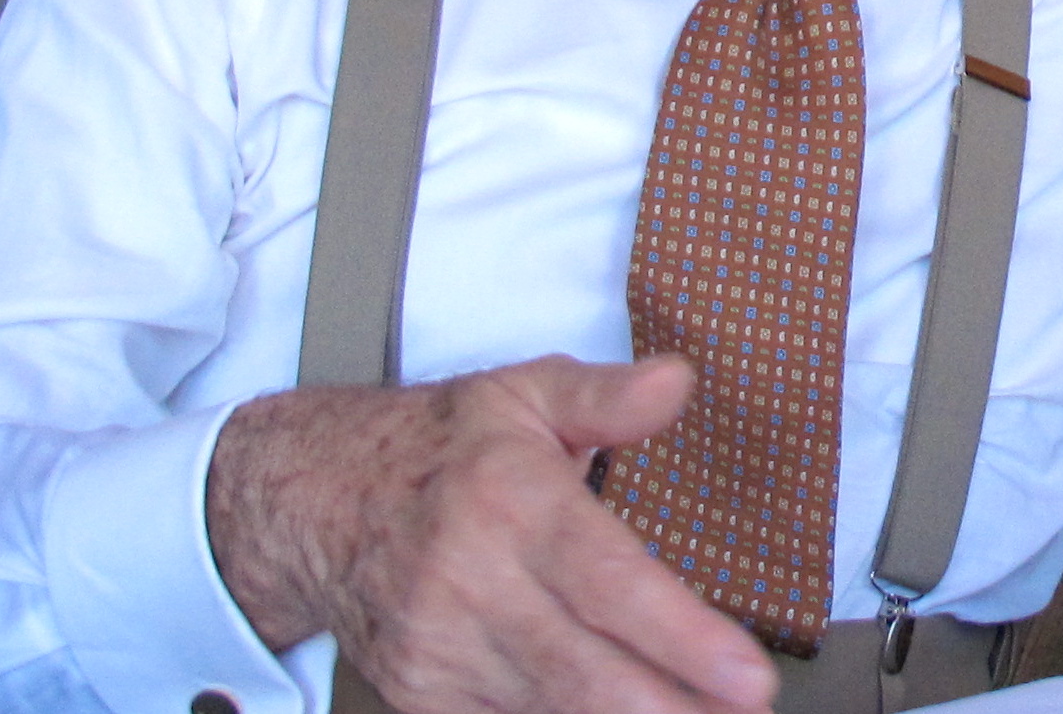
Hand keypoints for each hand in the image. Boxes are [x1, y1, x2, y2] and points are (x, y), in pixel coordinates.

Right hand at [206, 354, 776, 713]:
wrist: (310, 502)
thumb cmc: (439, 447)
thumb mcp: (522, 392)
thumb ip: (604, 395)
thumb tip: (677, 382)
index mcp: (511, 502)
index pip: (609, 584)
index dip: (684, 639)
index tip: (752, 676)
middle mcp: (472, 584)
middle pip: (585, 672)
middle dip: (672, 710)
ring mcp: (441, 650)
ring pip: (551, 711)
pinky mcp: (421, 695)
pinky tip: (626, 713)